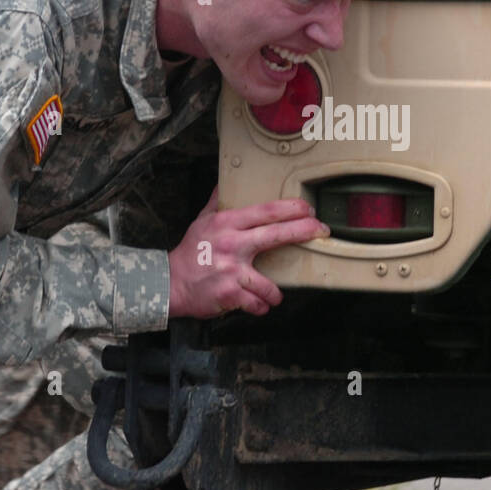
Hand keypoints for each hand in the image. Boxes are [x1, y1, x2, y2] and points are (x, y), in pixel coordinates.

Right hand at [168, 186, 328, 317]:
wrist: (170, 283)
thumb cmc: (190, 252)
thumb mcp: (201, 221)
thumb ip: (216, 202)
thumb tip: (223, 183)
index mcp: (227, 224)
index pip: (265, 211)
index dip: (291, 209)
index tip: (308, 209)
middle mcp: (232, 244)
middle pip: (277, 235)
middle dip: (304, 231)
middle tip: (320, 231)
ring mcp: (232, 271)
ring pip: (271, 284)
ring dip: (275, 293)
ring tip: (272, 294)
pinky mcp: (231, 294)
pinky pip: (258, 303)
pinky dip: (260, 306)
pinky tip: (256, 304)